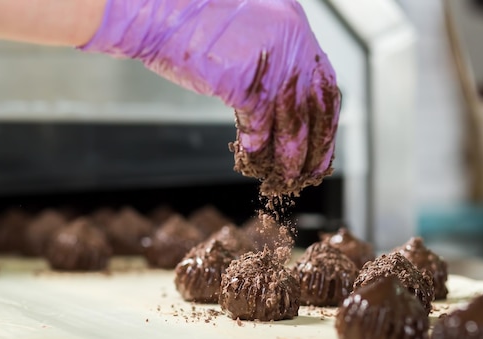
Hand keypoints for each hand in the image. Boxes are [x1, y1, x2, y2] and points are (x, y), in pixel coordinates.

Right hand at [80, 0, 340, 195]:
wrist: (157, 9)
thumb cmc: (195, 23)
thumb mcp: (250, 35)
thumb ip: (273, 65)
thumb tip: (285, 106)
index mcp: (295, 26)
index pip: (325, 85)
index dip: (325, 122)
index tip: (321, 147)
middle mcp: (291, 40)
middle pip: (314, 108)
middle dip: (314, 147)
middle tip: (309, 174)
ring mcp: (269, 58)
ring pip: (290, 121)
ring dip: (287, 156)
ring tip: (285, 178)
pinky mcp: (242, 77)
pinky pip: (257, 123)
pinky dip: (256, 147)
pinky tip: (251, 163)